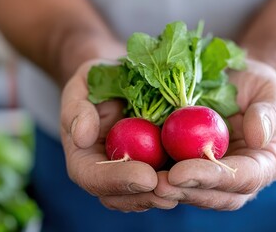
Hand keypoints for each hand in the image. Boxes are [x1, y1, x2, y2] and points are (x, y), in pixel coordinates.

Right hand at [60, 60, 177, 211]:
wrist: (123, 78)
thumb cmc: (100, 78)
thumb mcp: (83, 84)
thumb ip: (77, 110)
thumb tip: (82, 138)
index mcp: (83, 158)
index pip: (93, 178)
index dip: (118, 181)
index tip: (146, 175)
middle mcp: (105, 173)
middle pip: (120, 197)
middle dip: (147, 196)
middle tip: (173, 188)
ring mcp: (129, 173)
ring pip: (144, 196)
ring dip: (166, 194)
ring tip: (190, 187)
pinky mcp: (152, 167)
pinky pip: (164, 182)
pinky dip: (179, 183)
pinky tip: (198, 175)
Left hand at [154, 59, 275, 209]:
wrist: (235, 82)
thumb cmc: (257, 86)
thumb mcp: (269, 90)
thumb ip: (270, 114)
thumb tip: (258, 139)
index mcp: (263, 164)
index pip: (243, 178)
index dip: (212, 178)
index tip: (181, 173)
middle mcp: (239, 177)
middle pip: (215, 195)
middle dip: (185, 192)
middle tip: (156, 185)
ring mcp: (214, 175)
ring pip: (193, 192)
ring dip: (168, 190)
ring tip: (142, 182)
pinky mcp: (191, 167)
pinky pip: (175, 178)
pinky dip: (156, 177)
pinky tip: (136, 171)